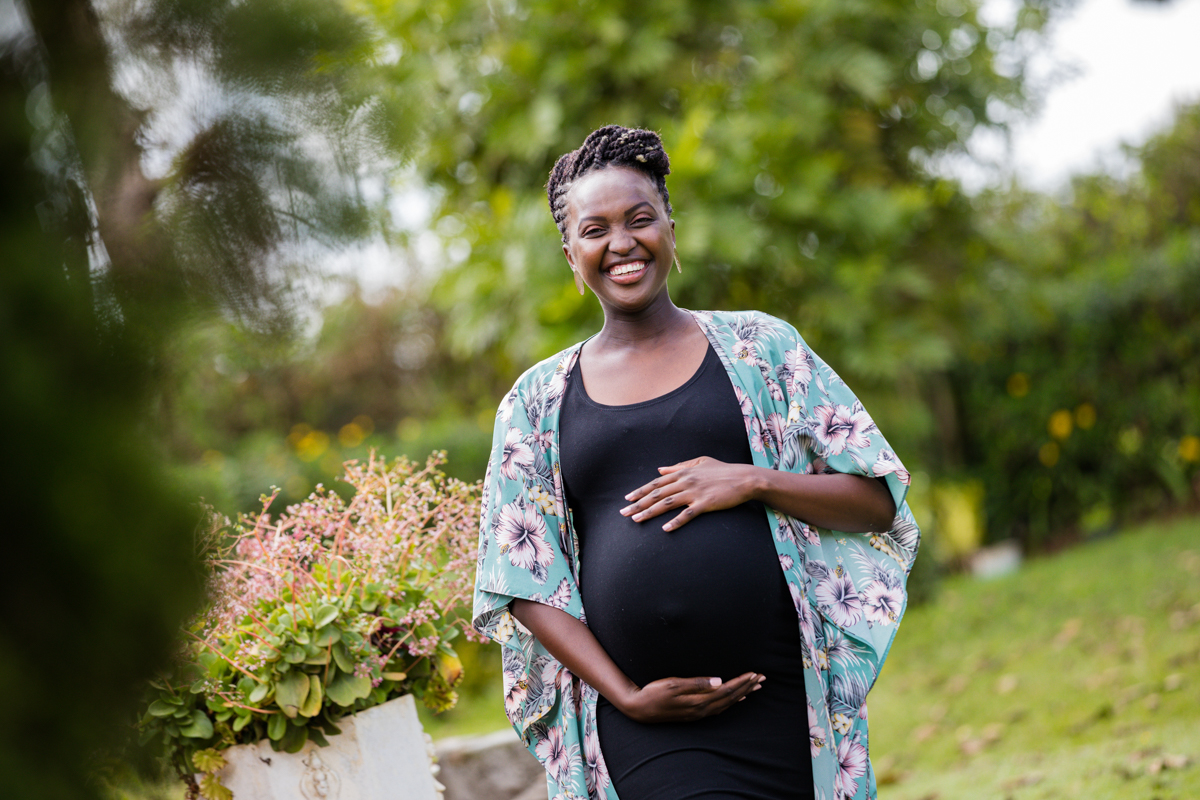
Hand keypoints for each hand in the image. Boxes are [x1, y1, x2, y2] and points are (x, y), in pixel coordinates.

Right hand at [617, 672, 764, 722]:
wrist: (639, 709)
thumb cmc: (654, 693)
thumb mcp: (673, 684)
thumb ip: (697, 683)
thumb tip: (720, 681)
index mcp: (699, 700)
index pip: (727, 690)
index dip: (741, 682)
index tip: (755, 673)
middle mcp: (702, 709)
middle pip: (730, 698)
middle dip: (747, 687)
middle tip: (762, 678)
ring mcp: (699, 713)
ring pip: (727, 703)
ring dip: (741, 694)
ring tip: (755, 687)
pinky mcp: (695, 713)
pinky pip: (719, 707)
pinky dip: (731, 701)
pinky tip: (736, 698)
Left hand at [620, 457, 760, 530]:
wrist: (744, 478)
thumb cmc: (723, 470)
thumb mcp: (700, 462)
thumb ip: (679, 466)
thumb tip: (660, 469)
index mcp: (683, 472)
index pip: (656, 482)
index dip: (640, 491)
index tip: (627, 499)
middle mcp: (685, 481)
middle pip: (657, 493)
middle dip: (638, 504)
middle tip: (624, 513)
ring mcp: (694, 492)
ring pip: (667, 503)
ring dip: (650, 512)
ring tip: (636, 520)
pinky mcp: (705, 503)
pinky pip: (687, 514)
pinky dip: (675, 521)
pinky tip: (665, 529)